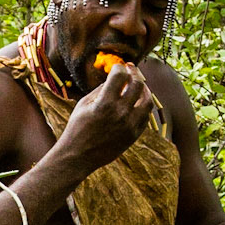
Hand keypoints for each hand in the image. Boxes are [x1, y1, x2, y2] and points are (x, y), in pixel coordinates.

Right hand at [53, 62, 153, 178]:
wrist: (78, 157)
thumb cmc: (77, 128)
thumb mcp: (84, 104)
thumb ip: (101, 89)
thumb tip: (116, 77)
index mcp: (104, 103)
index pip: (120, 75)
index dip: (119, 67)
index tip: (118, 67)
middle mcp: (120, 113)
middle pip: (138, 84)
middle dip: (134, 73)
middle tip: (131, 71)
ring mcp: (129, 125)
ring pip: (147, 100)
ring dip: (144, 89)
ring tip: (138, 86)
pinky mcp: (133, 135)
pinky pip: (145, 116)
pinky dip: (143, 105)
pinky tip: (137, 102)